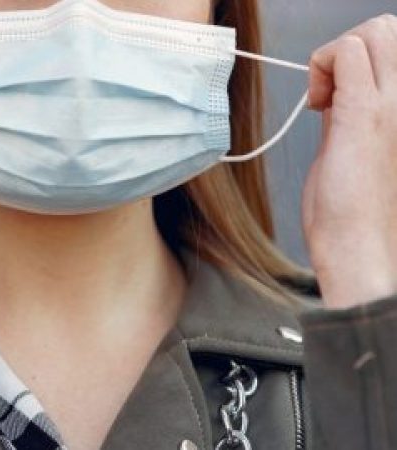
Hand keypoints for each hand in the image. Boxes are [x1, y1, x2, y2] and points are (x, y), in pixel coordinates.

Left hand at [303, 15, 396, 308]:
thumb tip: (336, 87)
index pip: (393, 44)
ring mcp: (394, 104)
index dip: (357, 59)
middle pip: (385, 29)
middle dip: (346, 49)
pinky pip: (345, 53)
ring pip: (369, 33)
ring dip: (333, 57)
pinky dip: (320, 67)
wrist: (358, 246)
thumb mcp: (359, 145)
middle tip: (328, 93)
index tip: (335, 96)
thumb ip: (353, 110)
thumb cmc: (355, 209)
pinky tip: (318, 105)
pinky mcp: (366, 113)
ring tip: (324, 100)